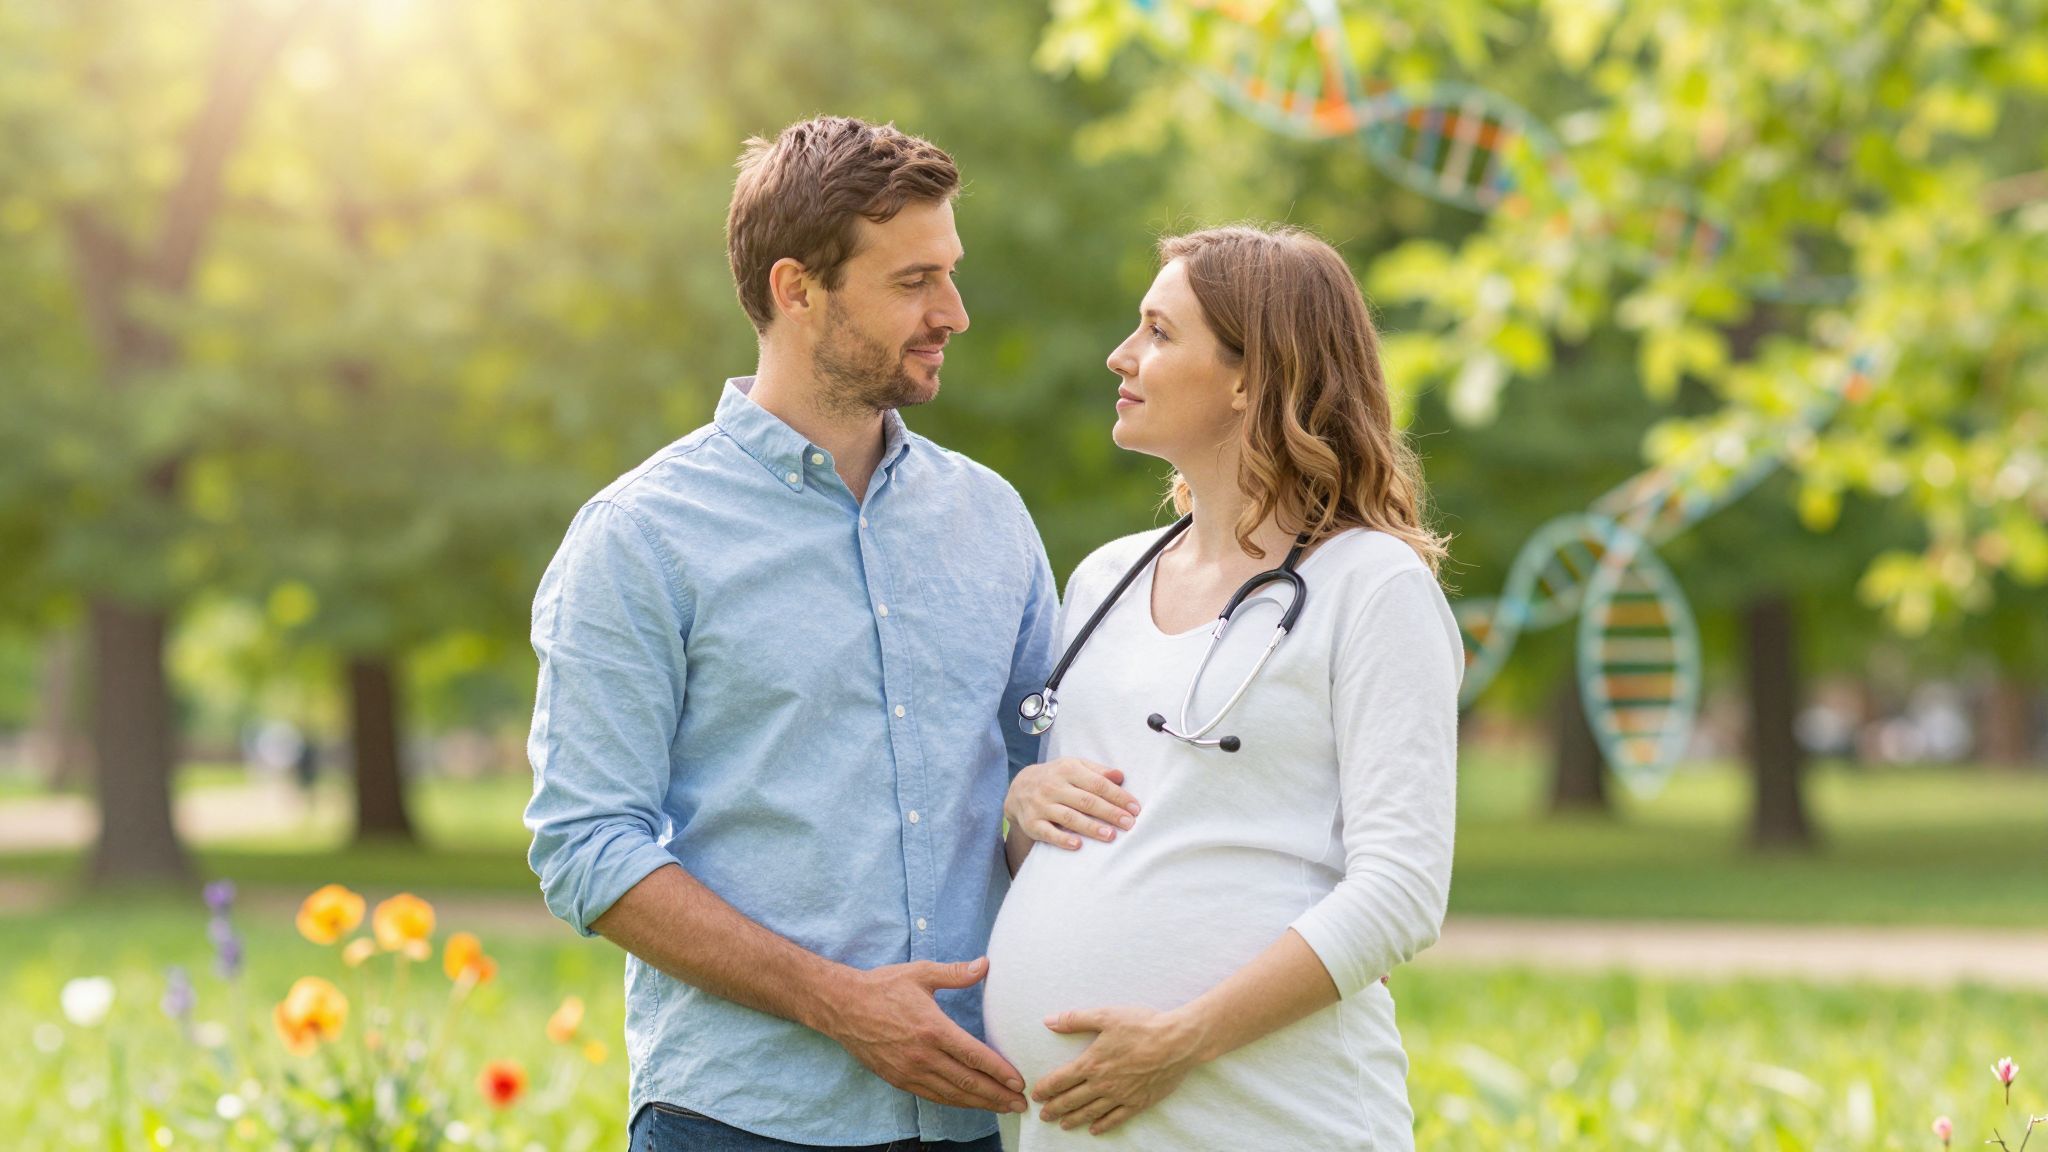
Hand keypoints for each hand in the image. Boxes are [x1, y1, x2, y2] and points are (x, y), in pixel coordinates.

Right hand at [818, 957, 1027, 1113]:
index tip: (1018, 1081)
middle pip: (967, 1082)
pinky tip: (969, 1104)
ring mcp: (909, 1071)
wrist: (842, 1006)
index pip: (974, 1056)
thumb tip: (984, 964)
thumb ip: (955, 973)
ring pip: (951, 1094)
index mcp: (932, 1029)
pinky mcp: (898, 1079)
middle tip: (1020, 1104)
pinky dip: (955, 1102)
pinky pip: (933, 1096)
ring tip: (1002, 1108)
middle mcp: (922, 1055)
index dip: (999, 1071)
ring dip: (980, 1104)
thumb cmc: (883, 987)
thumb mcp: (920, 973)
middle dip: (997, 1095)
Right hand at [1005, 757, 1140, 850]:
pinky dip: (1062, 839)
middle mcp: (1053, 786)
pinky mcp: (1032, 823)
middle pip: (1086, 801)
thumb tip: (1120, 776)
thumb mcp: (1074, 766)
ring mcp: (1041, 805)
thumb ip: (1097, 771)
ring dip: (1091, 827)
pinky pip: (1048, 833)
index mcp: (1068, 770)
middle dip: (1110, 813)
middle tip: (1130, 824)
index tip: (1135, 808)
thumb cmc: (1056, 777)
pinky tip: (1078, 845)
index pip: (1097, 784)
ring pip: (1069, 817)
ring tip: (1111, 835)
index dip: (1118, 796)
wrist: (1019, 788)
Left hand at [1031, 1006, 1204, 1134]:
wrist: (1177, 1042)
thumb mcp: (1106, 1015)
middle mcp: (1103, 1084)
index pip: (1060, 1080)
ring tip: (1063, 1124)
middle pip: (1071, 1100)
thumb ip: (1075, 1019)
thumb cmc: (1142, 1025)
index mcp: (1091, 1063)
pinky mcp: (1138, 1102)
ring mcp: (1121, 1096)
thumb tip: (1048, 1021)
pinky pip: (1116, 1118)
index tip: (1036, 1095)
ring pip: (1091, 1112)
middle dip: (1055, 1108)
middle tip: (1043, 1116)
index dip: (1046, 1089)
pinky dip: (1103, 1125)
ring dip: (1074, 1119)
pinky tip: (1095, 1129)